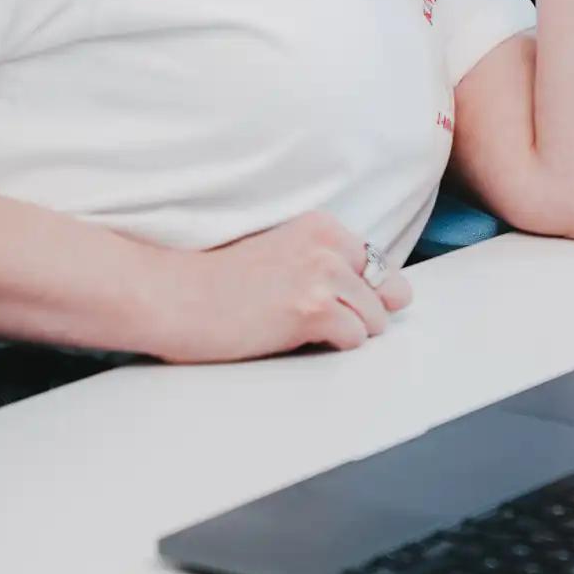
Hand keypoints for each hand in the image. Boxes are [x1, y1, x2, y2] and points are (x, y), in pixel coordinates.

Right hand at [153, 212, 412, 362]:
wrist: (173, 296)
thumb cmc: (219, 281)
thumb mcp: (284, 255)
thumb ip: (335, 267)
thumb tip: (401, 294)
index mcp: (321, 226)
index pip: (377, 264)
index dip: (358, 292)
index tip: (324, 301)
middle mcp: (327, 245)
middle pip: (383, 292)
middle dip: (358, 313)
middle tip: (309, 318)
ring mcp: (321, 276)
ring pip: (375, 319)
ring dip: (345, 333)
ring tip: (298, 328)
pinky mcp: (311, 311)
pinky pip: (355, 338)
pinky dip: (333, 347)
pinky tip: (295, 338)